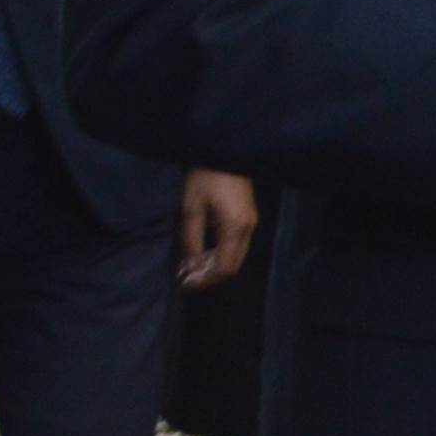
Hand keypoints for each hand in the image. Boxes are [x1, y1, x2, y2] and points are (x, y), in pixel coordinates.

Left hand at [177, 170, 256, 291]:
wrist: (225, 152)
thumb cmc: (206, 178)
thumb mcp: (192, 208)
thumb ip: (192, 239)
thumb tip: (190, 265)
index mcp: (235, 227)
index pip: (224, 267)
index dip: (205, 280)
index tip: (185, 284)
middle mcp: (248, 229)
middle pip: (233, 265)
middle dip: (210, 276)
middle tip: (187, 278)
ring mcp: (251, 223)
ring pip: (236, 257)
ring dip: (215, 266)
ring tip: (192, 266)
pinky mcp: (248, 217)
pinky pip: (237, 246)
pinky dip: (221, 254)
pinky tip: (204, 252)